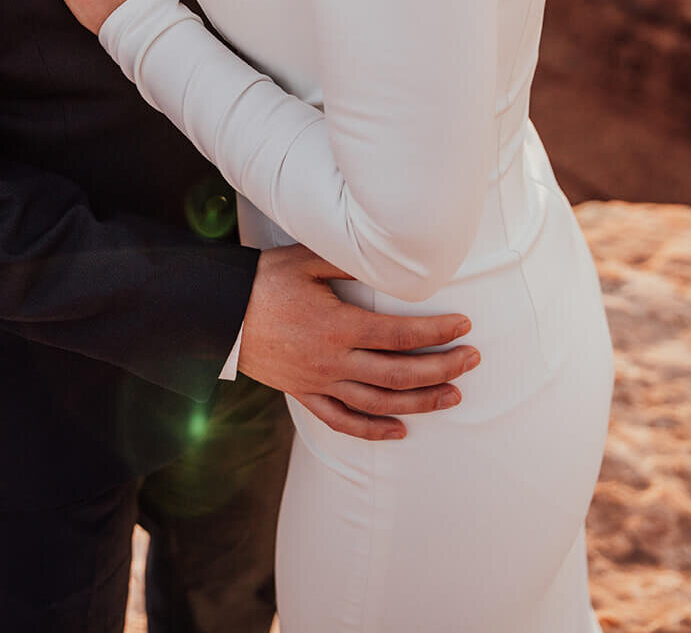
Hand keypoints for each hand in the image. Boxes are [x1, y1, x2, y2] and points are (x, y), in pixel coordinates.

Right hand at [237, 244, 479, 440]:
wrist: (219, 313)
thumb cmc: (263, 279)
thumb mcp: (306, 261)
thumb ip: (348, 263)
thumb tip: (388, 259)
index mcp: (338, 324)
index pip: (400, 333)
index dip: (436, 332)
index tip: (464, 326)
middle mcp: (332, 359)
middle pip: (399, 373)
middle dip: (442, 368)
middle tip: (472, 360)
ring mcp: (318, 382)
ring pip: (378, 403)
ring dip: (420, 402)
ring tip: (452, 396)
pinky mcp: (304, 394)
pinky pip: (342, 420)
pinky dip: (373, 430)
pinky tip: (400, 431)